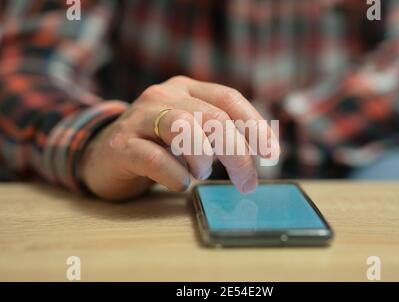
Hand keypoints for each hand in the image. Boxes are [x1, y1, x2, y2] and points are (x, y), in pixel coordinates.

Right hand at [79, 76, 279, 199]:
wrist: (101, 154)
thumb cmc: (156, 145)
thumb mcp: (190, 133)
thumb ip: (218, 134)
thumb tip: (258, 153)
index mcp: (185, 90)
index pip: (228, 99)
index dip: (254, 125)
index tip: (271, 153)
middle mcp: (163, 97)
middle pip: (212, 117)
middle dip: (237, 152)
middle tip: (247, 181)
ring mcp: (139, 118)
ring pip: (182, 127)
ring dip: (203, 156)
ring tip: (203, 174)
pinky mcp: (121, 145)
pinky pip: (152, 157)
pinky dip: (174, 174)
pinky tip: (181, 183)